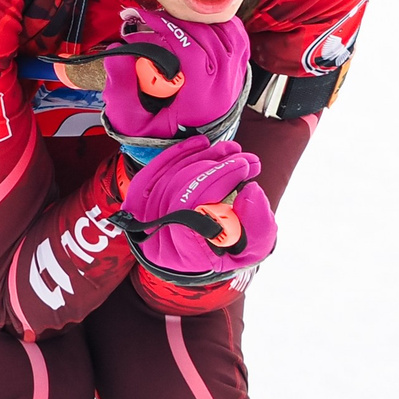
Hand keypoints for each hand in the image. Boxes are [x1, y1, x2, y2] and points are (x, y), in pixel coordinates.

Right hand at [99, 8, 249, 141]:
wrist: (183, 139)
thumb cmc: (155, 128)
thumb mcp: (130, 115)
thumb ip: (121, 87)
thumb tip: (116, 52)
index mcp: (201, 99)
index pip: (191, 53)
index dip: (165, 29)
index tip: (141, 18)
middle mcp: (224, 85)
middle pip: (206, 36)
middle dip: (174, 22)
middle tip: (148, 18)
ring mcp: (236, 74)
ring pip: (220, 30)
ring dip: (191, 21)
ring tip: (166, 21)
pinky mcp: (239, 65)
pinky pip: (233, 32)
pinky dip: (213, 23)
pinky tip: (192, 24)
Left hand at [116, 137, 275, 278]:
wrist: (209, 250)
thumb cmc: (232, 249)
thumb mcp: (253, 247)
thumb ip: (257, 226)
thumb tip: (251, 190)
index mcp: (185, 254)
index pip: (189, 210)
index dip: (217, 181)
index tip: (245, 168)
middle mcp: (159, 239)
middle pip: (179, 191)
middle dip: (216, 168)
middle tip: (246, 159)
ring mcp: (146, 220)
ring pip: (169, 177)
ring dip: (204, 157)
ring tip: (232, 151)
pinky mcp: (141, 202)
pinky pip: (153, 172)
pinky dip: (178, 154)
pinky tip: (202, 144)